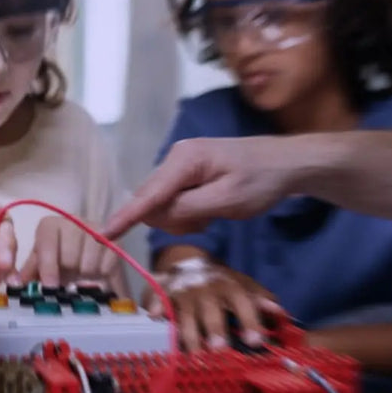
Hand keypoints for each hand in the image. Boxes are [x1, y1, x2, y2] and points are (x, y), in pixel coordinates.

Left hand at [20, 216, 120, 287]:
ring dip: (85, 275)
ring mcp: (97, 229)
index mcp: (50, 226)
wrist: (87, 260)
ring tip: (81, 274)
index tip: (51, 285)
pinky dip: (102, 276)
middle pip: (69, 255)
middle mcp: (73, 221)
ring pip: (88, 263)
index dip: (48, 265)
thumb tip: (14, 283)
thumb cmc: (58, 262)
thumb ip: (28, 273)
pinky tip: (97, 273)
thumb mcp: (39, 267)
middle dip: (68, 273)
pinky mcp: (116, 242)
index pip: (47, 242)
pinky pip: (108, 266)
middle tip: (68, 277)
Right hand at [105, 136, 295, 237]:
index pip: (148, 195)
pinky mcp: (186, 172)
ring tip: (213, 214)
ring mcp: (179, 164)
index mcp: (185, 160)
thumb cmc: (262, 180)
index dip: (126, 217)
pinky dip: (187, 212)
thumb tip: (154, 216)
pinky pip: (172, 200)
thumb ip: (188, 208)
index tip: (104, 235)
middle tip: (207, 222)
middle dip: (172, 219)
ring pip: (161, 203)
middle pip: (152, 201)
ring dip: (182, 217)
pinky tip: (209, 209)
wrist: (287, 162)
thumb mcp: (228, 200)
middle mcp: (175, 157)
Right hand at [147, 259, 283, 351]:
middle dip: (214, 328)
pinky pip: (157, 297)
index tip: (255, 341)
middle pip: (211, 308)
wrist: (190, 263)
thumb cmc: (222, 284)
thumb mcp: (244, 287)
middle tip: (218, 350)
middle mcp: (206, 288)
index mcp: (229, 287)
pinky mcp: (163, 291)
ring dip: (188, 331)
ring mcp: (183, 290)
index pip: (242, 302)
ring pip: (185, 310)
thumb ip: (261, 300)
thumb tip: (281, 313)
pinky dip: (154, 304)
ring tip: (193, 353)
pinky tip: (154, 316)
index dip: (249, 320)